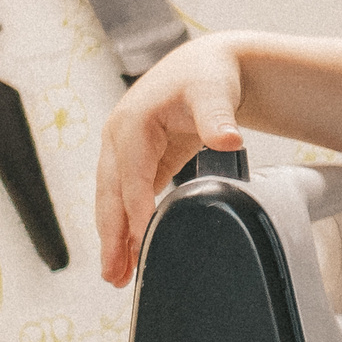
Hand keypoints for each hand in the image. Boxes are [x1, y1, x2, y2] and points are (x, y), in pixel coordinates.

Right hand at [94, 34, 247, 287]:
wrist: (207, 64)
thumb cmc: (209, 75)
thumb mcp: (213, 92)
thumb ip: (218, 117)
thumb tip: (230, 138)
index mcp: (131, 123)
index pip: (131, 176)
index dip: (136, 210)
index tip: (141, 242)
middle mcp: (119, 138)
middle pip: (111, 194)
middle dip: (111, 235)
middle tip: (114, 275)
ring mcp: (124, 150)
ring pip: (114, 200)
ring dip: (114, 238)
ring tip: (117, 277)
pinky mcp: (137, 160)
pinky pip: (129, 197)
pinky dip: (128, 224)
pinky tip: (133, 251)